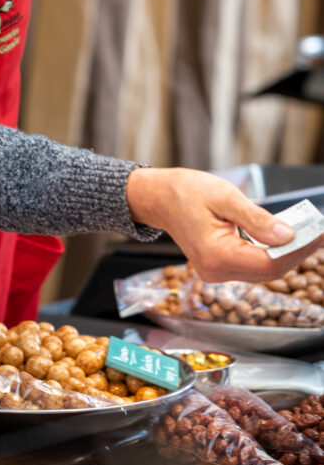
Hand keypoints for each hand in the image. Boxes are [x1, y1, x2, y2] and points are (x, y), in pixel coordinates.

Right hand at [126, 166, 323, 282]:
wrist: (157, 197)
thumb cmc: (184, 192)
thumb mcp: (224, 196)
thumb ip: (257, 219)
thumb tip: (288, 235)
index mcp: (216, 255)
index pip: (269, 263)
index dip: (299, 249)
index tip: (319, 233)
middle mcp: (216, 271)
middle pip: (270, 271)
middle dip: (298, 251)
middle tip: (319, 231)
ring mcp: (216, 272)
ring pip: (264, 270)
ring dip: (287, 252)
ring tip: (309, 232)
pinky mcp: (219, 267)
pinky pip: (253, 265)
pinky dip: (272, 252)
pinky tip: (285, 238)